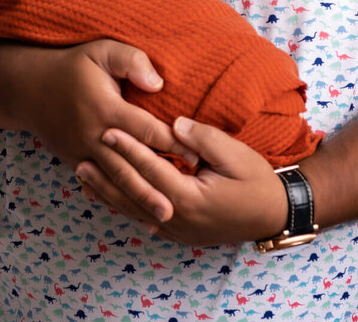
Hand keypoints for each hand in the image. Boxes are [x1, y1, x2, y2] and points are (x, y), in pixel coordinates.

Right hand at [19, 40, 192, 224]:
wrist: (29, 87)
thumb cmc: (74, 65)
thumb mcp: (103, 51)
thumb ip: (132, 61)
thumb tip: (158, 84)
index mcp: (107, 108)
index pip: (146, 130)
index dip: (173, 143)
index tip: (196, 157)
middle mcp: (95, 135)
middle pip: (129, 166)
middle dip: (155, 187)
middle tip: (180, 206)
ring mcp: (82, 152)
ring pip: (114, 181)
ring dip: (138, 201)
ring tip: (162, 218)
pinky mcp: (74, 161)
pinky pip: (99, 184)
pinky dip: (118, 200)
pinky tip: (134, 214)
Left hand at [77, 117, 287, 245]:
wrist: (275, 215)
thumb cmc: (257, 181)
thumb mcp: (237, 155)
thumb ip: (204, 139)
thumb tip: (175, 124)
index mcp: (190, 198)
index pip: (150, 168)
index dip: (128, 148)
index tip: (108, 129)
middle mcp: (177, 218)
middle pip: (133, 193)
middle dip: (107, 173)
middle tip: (82, 154)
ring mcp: (176, 230)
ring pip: (133, 210)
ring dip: (107, 192)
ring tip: (82, 175)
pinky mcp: (178, 233)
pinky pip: (143, 219)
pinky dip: (122, 206)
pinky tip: (107, 196)